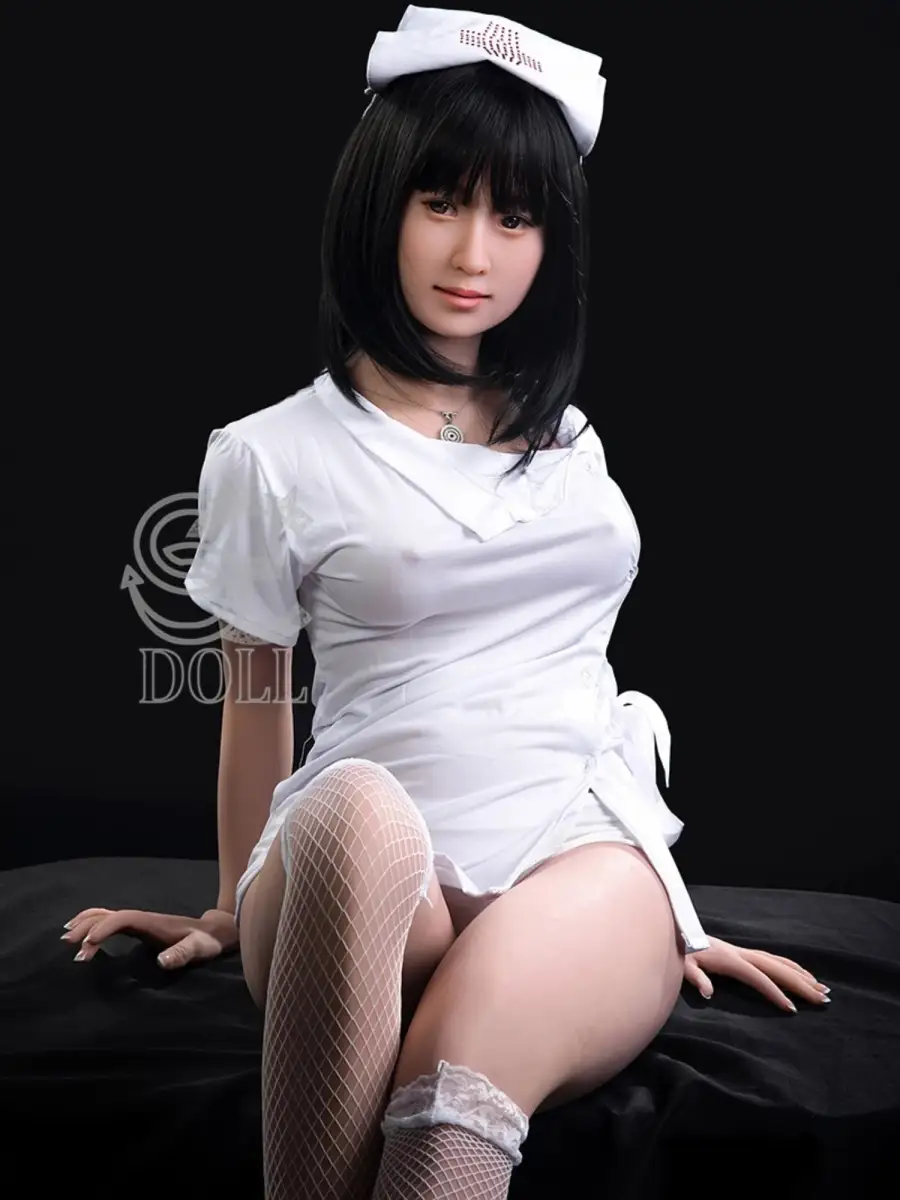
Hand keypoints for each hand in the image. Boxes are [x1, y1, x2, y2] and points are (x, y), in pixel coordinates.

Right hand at [60, 906, 238, 969]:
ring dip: (87, 923)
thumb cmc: (206, 942)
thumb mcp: (197, 949)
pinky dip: (94, 924)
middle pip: (109, 915)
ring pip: (107, 916)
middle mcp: (142, 919)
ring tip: (67, 935)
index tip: (88, 944)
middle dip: (87, 926)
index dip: (105, 928)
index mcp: (151, 922)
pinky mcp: (139, 928)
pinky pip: (111, 921)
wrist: (214, 932)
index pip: (122, 919)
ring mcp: (140, 922)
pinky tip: (84, 934)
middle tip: (68, 942)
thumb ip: (182, 954)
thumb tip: (162, 962)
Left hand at [682, 936, 830, 1012]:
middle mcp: (742, 955)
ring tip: (822, 988)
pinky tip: (801, 974)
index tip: (792, 1009)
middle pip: (777, 969)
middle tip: (823, 998)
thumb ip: (696, 977)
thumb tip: (708, 993)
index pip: (759, 978)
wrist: (677, 930)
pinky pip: (773, 959)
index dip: (775, 993)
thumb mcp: (683, 965)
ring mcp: (744, 953)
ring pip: (779, 963)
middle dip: (801, 984)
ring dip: (801, 975)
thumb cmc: (680, 951)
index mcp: (730, 960)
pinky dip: (790, 967)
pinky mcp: (743, 953)